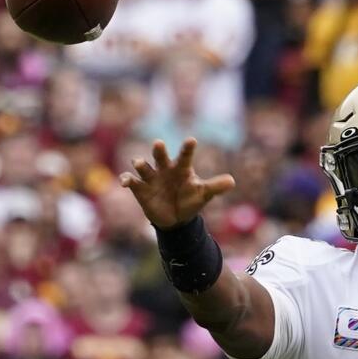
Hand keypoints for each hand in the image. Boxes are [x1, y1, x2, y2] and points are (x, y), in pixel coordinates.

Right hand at [119, 138, 234, 229]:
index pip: (185, 157)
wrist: (176, 218)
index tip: (192, 140)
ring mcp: (151, 178)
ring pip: (144, 167)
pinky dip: (127, 179)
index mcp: (181, 169)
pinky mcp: (140, 188)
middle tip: (159, 143)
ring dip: (141, 164)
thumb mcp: (203, 194)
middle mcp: (165, 170)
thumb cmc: (190, 200)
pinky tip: (125, 181)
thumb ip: (215, 187)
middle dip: (159, 151)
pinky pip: (131, 181)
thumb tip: (232, 181)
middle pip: (161, 157)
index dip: (188, 149)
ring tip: (139, 163)